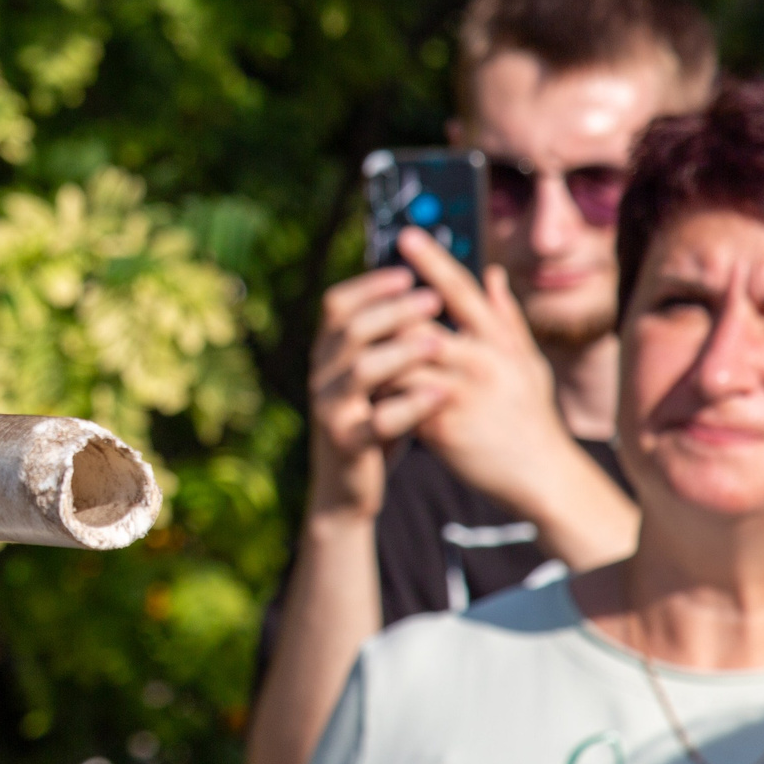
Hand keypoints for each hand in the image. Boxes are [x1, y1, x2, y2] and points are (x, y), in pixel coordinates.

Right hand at [306, 263, 448, 521]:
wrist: (348, 490)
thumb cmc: (374, 422)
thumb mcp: (377, 379)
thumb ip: (389, 341)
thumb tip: (426, 288)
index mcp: (328, 355)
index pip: (336, 305)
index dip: (369, 285)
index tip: (407, 272)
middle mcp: (321, 377)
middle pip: (351, 330)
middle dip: (394, 310)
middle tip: (434, 298)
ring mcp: (330, 411)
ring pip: (361, 371)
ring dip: (403, 351)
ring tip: (441, 342)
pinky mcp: (347, 445)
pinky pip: (378, 422)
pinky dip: (412, 405)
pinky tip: (441, 391)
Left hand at [388, 227, 582, 518]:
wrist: (539, 474)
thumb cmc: (530, 414)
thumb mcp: (526, 361)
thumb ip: (505, 317)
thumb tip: (491, 273)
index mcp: (499, 340)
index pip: (461, 290)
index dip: (433, 260)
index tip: (406, 234)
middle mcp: (481, 360)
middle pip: (422, 320)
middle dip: (388, 306)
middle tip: (361, 293)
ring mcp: (460, 393)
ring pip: (402, 359)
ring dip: (377, 352)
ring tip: (356, 346)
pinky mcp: (442, 426)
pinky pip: (397, 399)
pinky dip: (380, 391)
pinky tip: (366, 388)